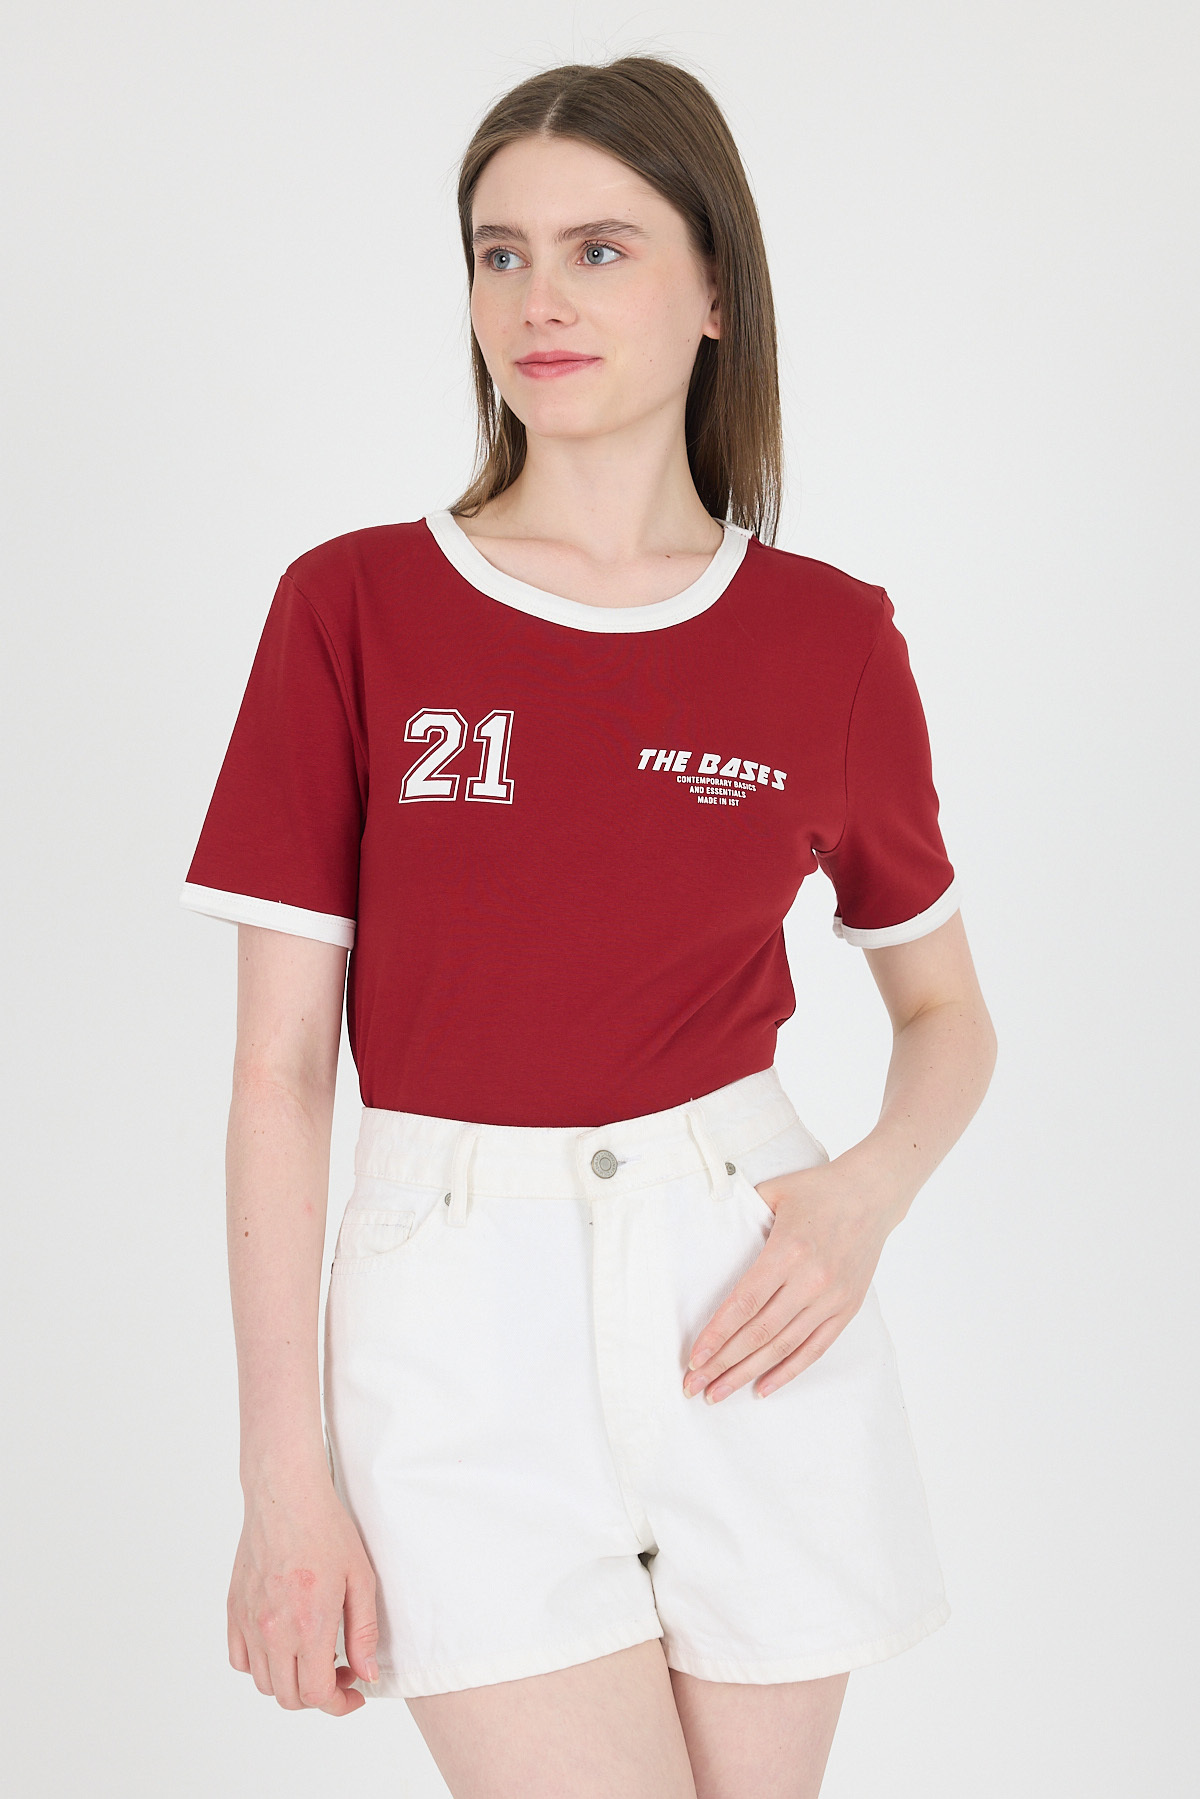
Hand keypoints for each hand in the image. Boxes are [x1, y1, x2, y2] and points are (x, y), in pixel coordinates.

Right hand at [228, 1477, 379, 1712]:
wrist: (286, 1496)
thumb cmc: (326, 1530)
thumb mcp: (361, 1579)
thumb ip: (364, 1632)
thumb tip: (366, 1674)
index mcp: (309, 1625)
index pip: (316, 1695)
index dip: (338, 1704)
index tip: (354, 1692)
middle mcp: (274, 1631)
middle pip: (289, 1697)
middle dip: (319, 1695)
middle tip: (340, 1671)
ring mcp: (249, 1622)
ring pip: (264, 1683)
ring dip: (290, 1682)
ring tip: (312, 1656)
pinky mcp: (234, 1610)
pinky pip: (240, 1659)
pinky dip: (260, 1665)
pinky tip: (281, 1645)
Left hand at [682, 1157, 899, 1401]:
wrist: (872, 1194)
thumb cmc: (818, 1190)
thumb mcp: (774, 1192)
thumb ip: (741, 1213)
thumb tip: (705, 1226)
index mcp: (788, 1252)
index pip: (744, 1304)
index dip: (717, 1335)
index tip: (694, 1357)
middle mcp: (810, 1281)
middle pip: (759, 1333)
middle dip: (722, 1363)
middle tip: (693, 1386)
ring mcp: (831, 1299)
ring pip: (783, 1347)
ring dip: (747, 1374)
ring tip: (719, 1393)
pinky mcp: (846, 1309)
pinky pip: (814, 1349)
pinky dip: (787, 1372)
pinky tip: (763, 1388)